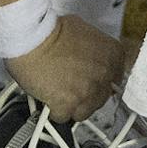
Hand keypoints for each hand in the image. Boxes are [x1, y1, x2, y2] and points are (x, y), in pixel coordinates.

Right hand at [6, 14, 122, 121]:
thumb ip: (94, 49)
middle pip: (100, 98)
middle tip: (69, 87)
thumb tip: (91, 58)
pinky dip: (54, 110)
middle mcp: (104, 74)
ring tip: (58, 94)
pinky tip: (48, 98)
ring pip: (84, 112)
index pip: (114, 79)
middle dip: (85, 95)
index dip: (98, 82)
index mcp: (113, 54)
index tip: (90, 83)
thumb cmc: (51, 31)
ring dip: (72, 107)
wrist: (31, 37)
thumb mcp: (83, 30)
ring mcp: (88, 92)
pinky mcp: (68, 105)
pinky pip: (63, 117)